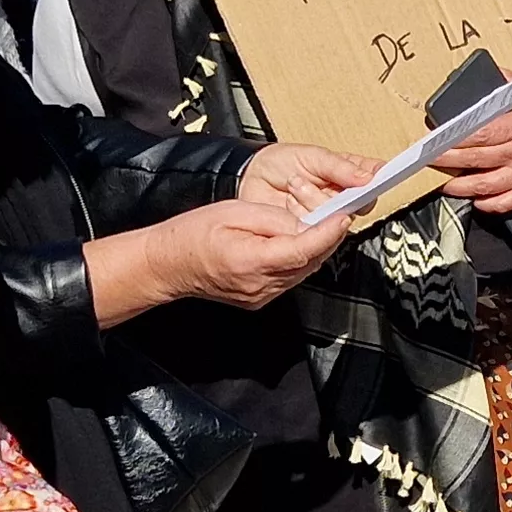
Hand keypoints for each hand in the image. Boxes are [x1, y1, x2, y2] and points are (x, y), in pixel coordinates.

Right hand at [152, 200, 354, 310]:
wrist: (169, 264)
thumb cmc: (192, 236)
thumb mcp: (234, 212)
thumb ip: (273, 219)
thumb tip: (304, 224)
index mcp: (252, 261)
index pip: (303, 250)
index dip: (328, 233)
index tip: (342, 218)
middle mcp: (260, 285)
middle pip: (308, 263)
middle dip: (326, 238)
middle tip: (335, 215)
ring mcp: (260, 296)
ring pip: (302, 272)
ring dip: (314, 249)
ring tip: (317, 226)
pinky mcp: (259, 299)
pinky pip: (289, 278)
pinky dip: (298, 260)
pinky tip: (295, 243)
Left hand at [240, 142, 380, 216]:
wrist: (250, 179)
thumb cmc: (281, 163)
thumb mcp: (311, 155)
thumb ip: (339, 166)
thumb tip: (367, 177)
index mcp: (347, 175)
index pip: (374, 180)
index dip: (379, 179)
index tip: (377, 177)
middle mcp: (341, 198)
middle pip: (358, 204)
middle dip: (332, 192)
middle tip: (310, 179)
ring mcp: (327, 217)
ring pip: (336, 218)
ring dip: (312, 200)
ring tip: (293, 185)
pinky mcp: (311, 232)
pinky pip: (316, 230)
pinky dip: (300, 214)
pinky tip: (289, 203)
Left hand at [433, 89, 511, 213]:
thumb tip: (494, 75)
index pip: (481, 133)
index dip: (455, 136)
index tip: (435, 135)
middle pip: (476, 160)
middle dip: (447, 160)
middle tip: (427, 158)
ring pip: (485, 186)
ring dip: (461, 186)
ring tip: (443, 181)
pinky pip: (505, 203)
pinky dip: (487, 204)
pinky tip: (474, 199)